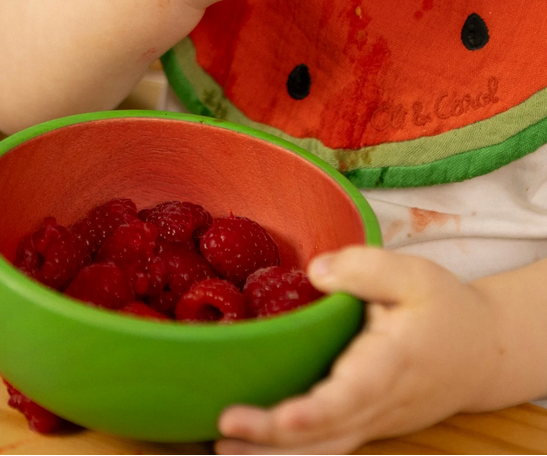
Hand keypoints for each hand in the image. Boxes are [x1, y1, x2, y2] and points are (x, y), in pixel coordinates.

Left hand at [216, 248, 502, 453]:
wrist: (481, 353)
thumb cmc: (445, 310)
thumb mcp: (415, 275)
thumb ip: (366, 268)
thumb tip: (316, 272)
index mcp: (392, 363)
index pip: (352, 395)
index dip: (317, 411)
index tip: (282, 417)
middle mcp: (379, 402)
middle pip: (326, 433)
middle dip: (273, 437)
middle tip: (224, 427)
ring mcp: (372, 420)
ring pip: (323, 450)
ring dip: (275, 454)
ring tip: (224, 445)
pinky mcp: (365, 422)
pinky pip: (327, 445)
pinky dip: (291, 451)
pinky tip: (255, 444)